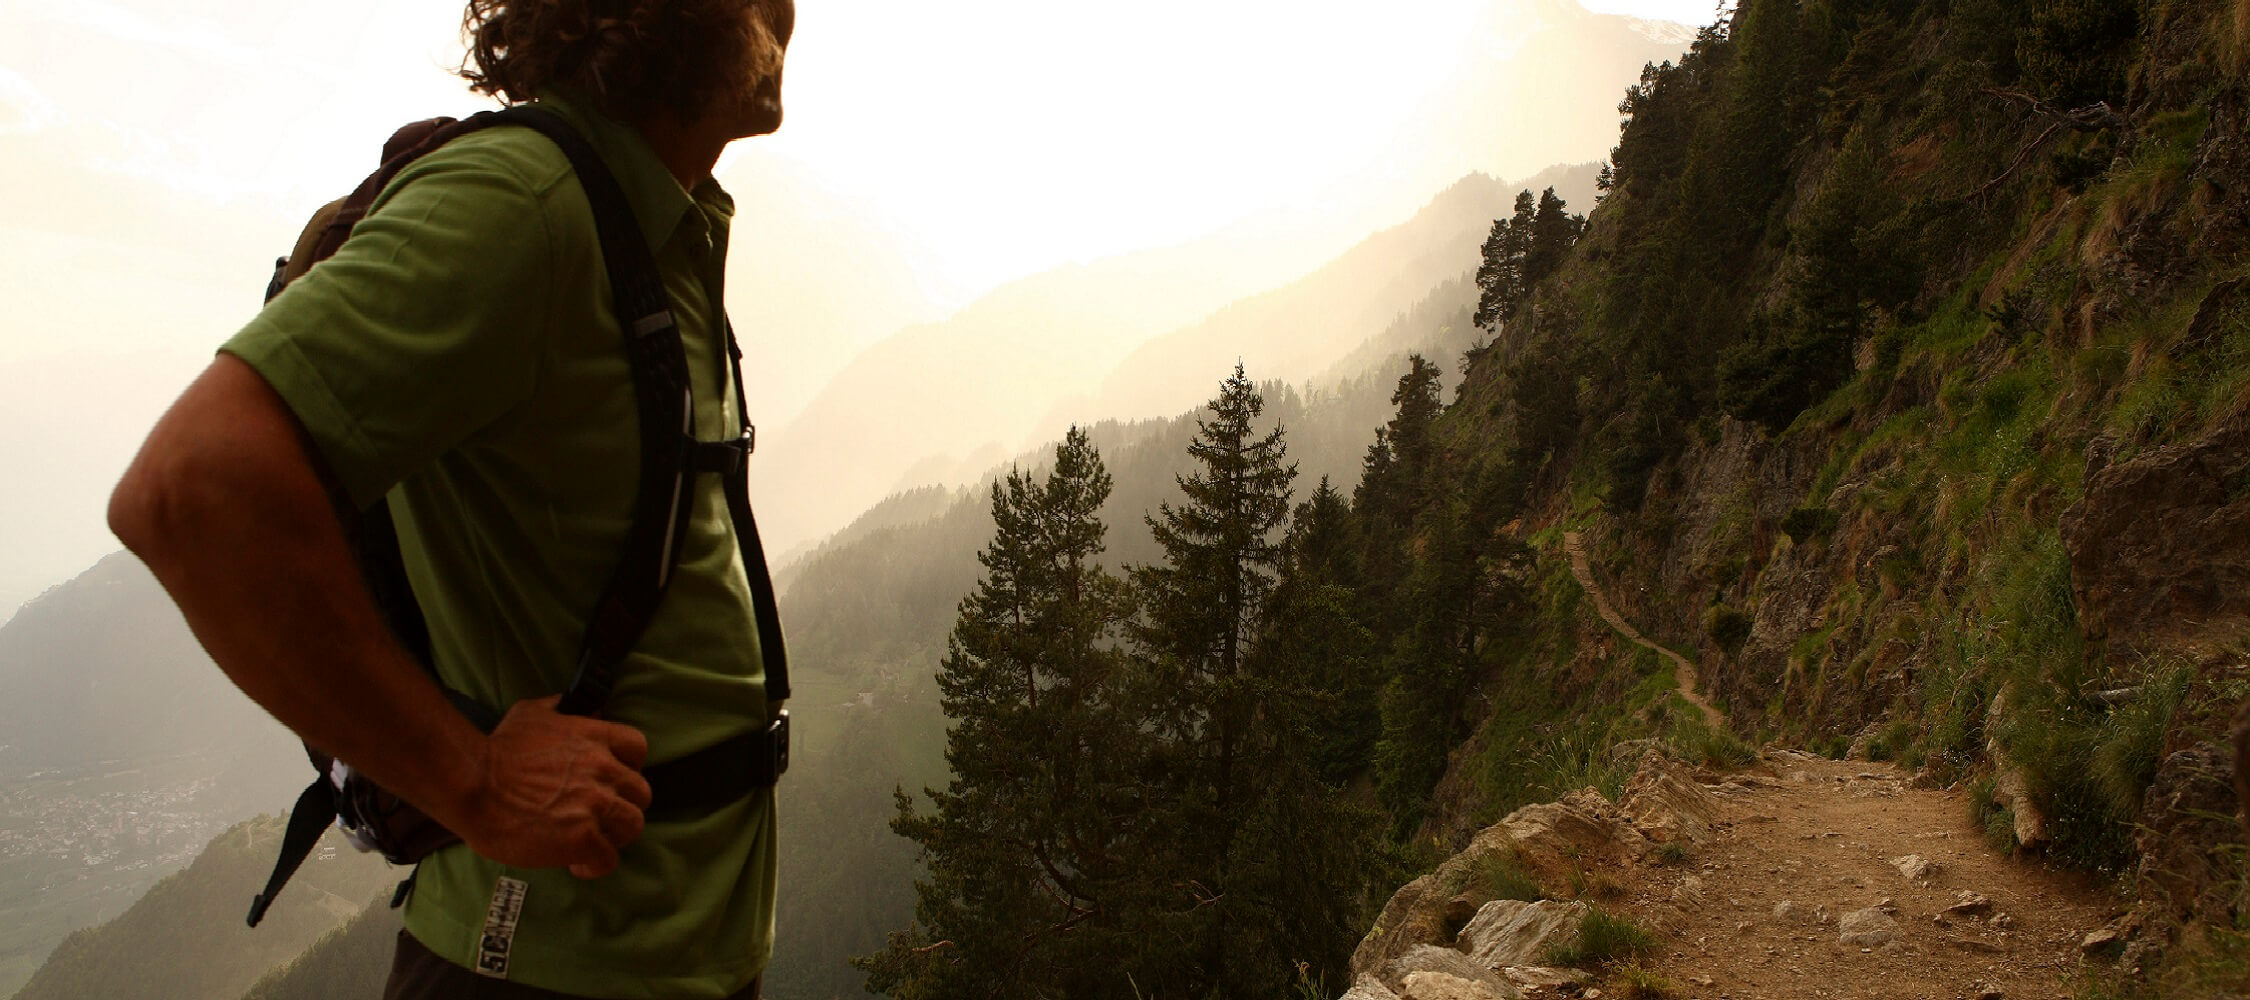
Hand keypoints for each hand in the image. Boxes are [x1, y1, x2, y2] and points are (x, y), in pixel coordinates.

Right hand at [453, 695, 651, 878]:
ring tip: (591, 842)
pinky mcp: (583, 838)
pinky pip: (608, 858)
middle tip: (598, 817)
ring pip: (632, 826)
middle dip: (622, 806)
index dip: (628, 766)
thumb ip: (560, 710)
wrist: (473, 784)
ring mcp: (596, 804)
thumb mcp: (532, 713)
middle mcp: (603, 769)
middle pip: (640, 792)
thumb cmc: (496, 750)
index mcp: (595, 737)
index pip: (637, 748)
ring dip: (614, 836)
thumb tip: (573, 705)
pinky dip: (596, 864)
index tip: (611, 779)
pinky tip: (576, 864)